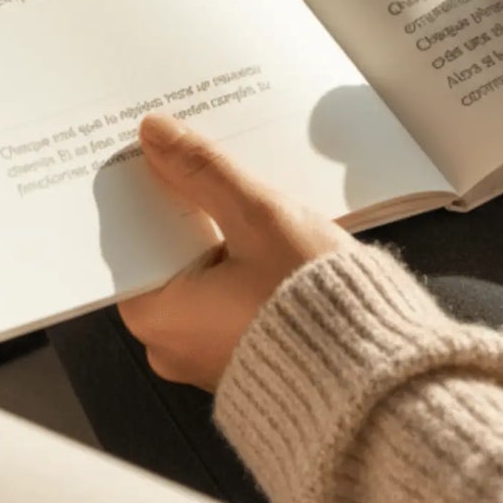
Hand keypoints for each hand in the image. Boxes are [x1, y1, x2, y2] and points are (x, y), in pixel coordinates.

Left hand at [117, 114, 354, 390]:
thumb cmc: (310, 302)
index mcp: (155, 317)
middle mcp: (169, 345)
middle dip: (187, 209)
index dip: (146, 190)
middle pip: (165, 254)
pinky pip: (223, 298)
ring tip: (245, 199)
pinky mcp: (240, 357)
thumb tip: (156, 134)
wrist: (371, 369)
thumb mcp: (256, 218)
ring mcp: (204, 357)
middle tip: (208, 166)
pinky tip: (266, 239)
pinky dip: (236, 266)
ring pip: (197, 274)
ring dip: (216, 235)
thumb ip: (203, 172)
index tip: (158, 154)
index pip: (131, 239)